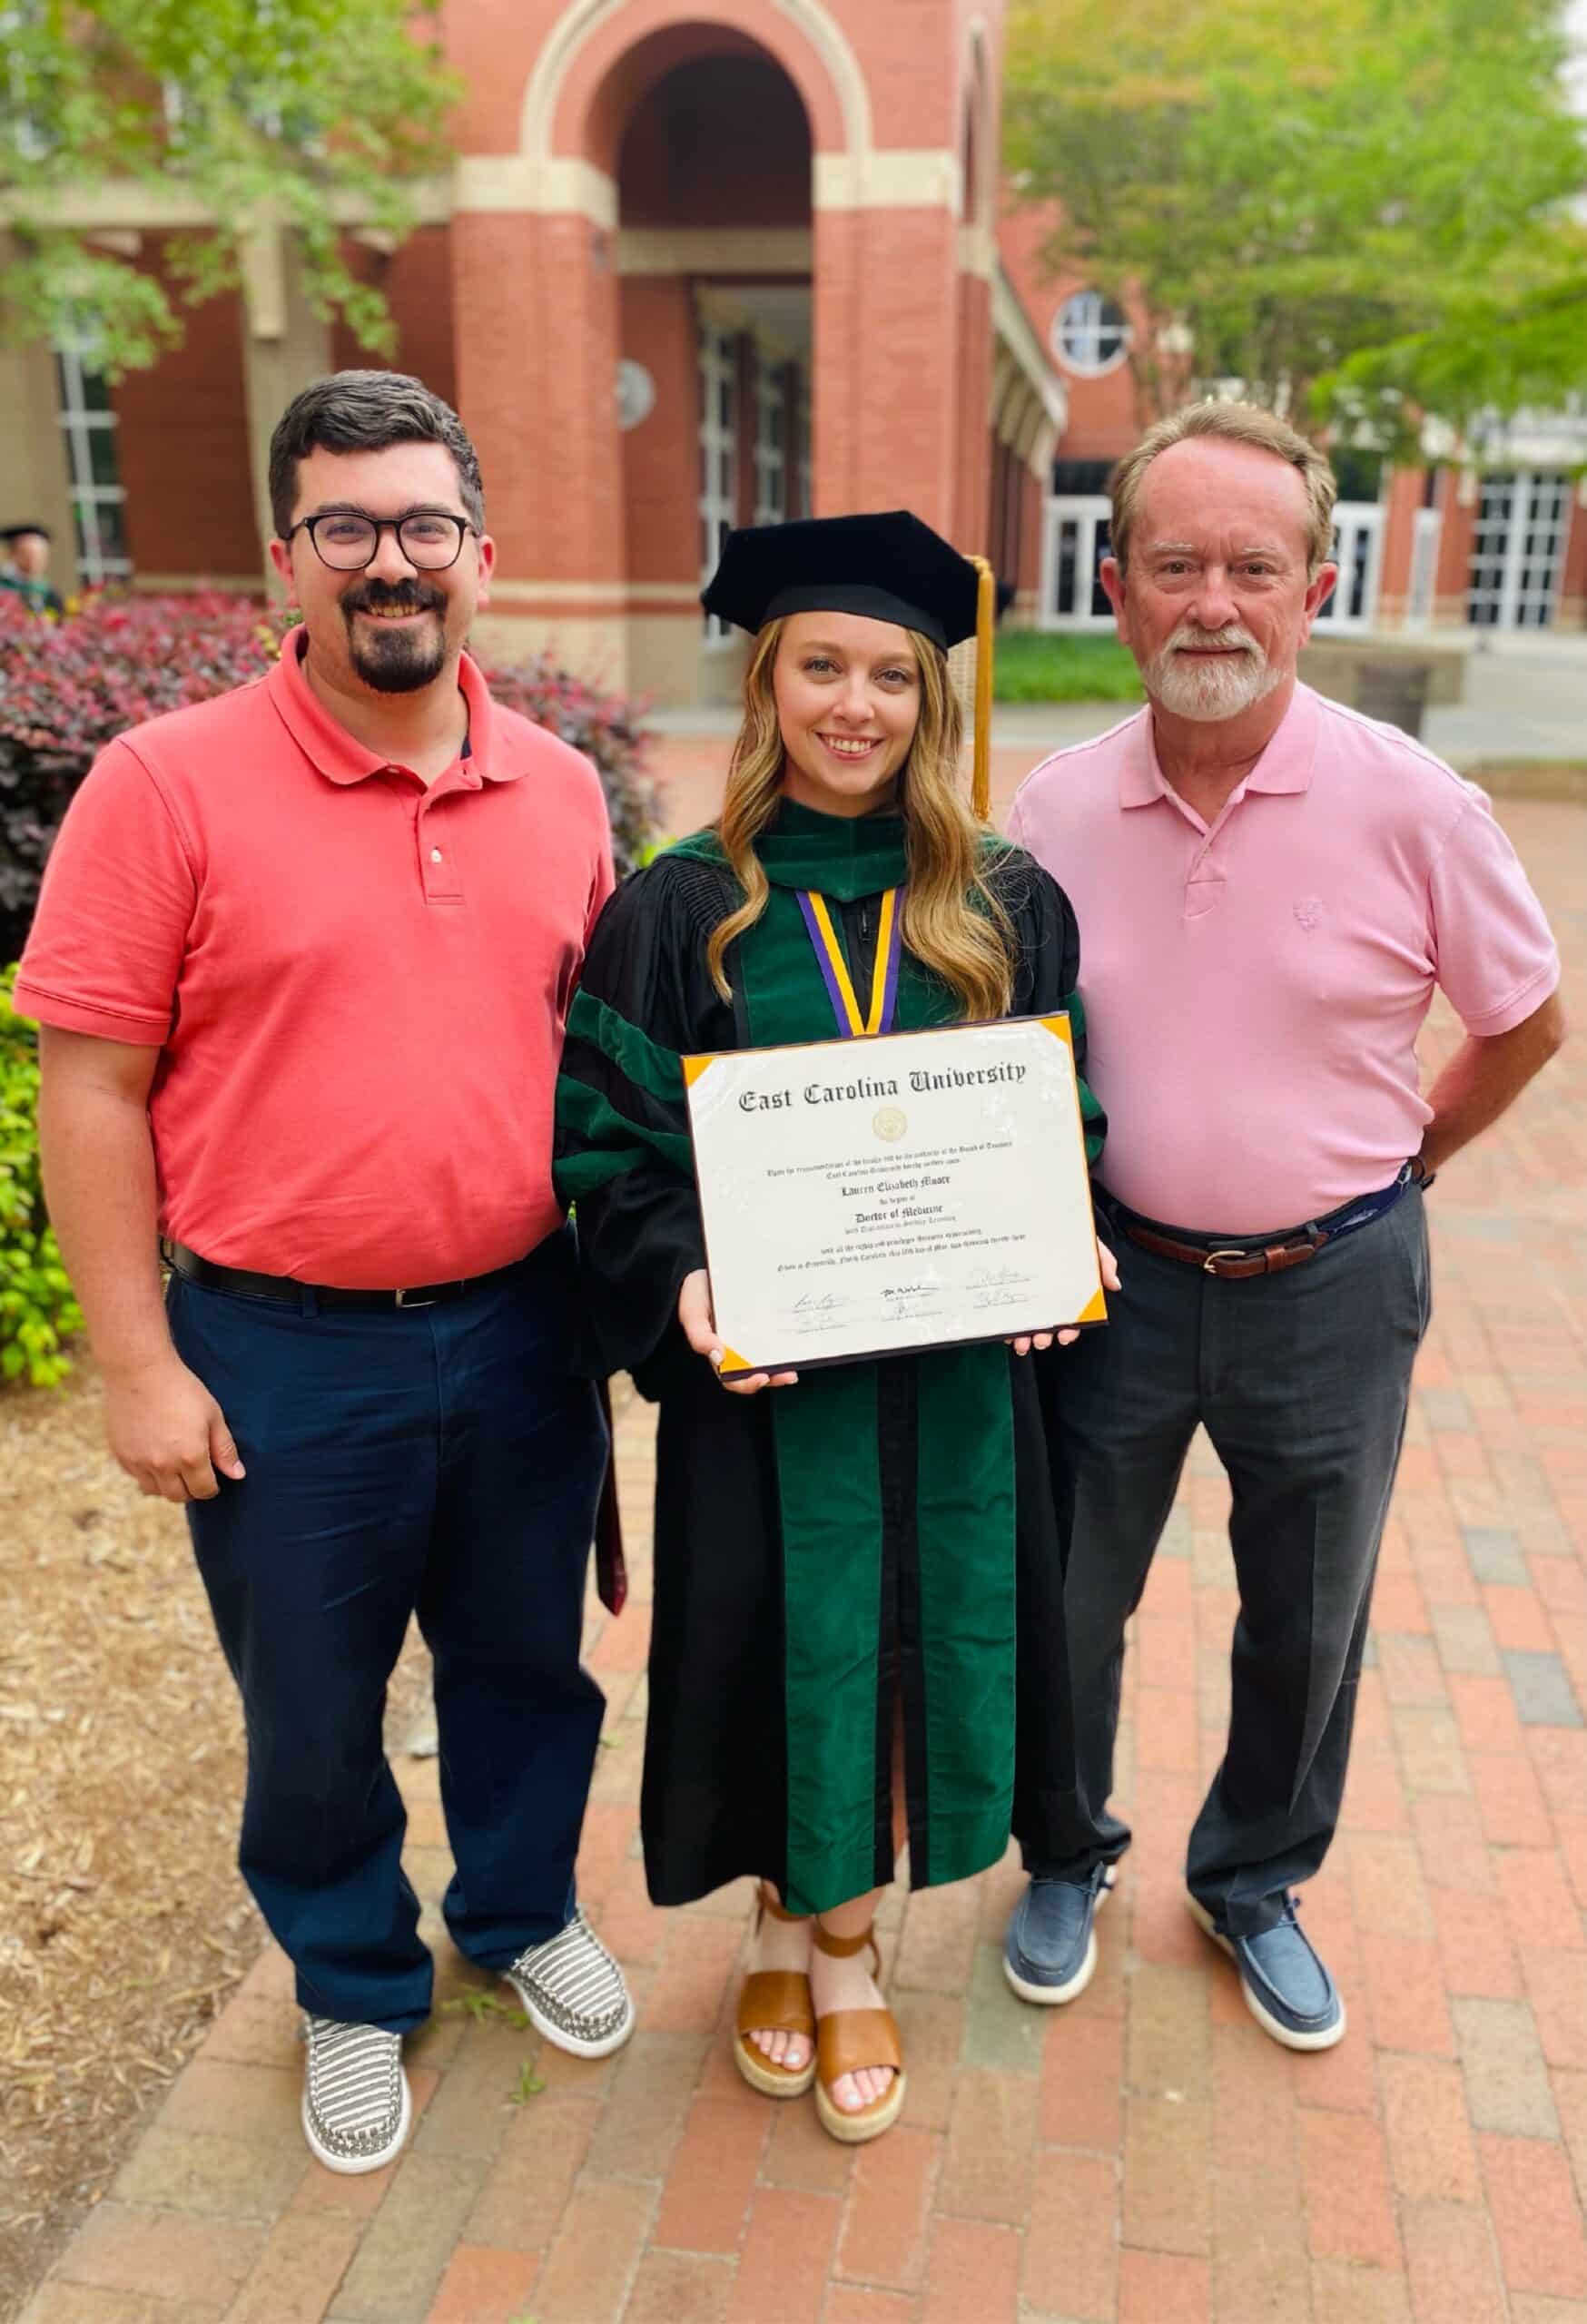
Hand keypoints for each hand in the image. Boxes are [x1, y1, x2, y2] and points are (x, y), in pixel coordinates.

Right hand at [103, 1353, 245, 1502]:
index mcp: (191, 1457)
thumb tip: (237, 1475)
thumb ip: (225, 1449)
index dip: (211, 1486)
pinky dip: (147, 1473)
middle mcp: (163, 1465)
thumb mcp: (213, 1415)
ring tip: (173, 1465)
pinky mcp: (122, 1455)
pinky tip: (154, 1453)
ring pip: (155, 1491)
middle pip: (179, 1496)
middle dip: (190, 1488)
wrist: (140, 1371)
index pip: (203, 1491)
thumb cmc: (182, 1389)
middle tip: (194, 1471)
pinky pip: (137, 1477)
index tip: (212, 1476)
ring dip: (167, 1484)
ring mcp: (139, 1462)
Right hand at [677, 1268, 797, 1395]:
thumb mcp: (692, 1315)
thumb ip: (700, 1337)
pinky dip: (784, 1341)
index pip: (733, 1378)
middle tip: (789, 1375)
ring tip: (795, 1364)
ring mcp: (750, 1336)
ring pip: (768, 1357)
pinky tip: (795, 1340)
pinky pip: (774, 1335)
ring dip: (782, 1365)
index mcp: (719, 1353)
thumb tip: (719, 1357)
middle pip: (756, 1372)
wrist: (702, 1273)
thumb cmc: (694, 1296)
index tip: (761, 1377)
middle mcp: (737, 1349)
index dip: (747, 1383)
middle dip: (774, 1377)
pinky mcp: (760, 1321)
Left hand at [1010, 1238, 1121, 1355]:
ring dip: (1024, 1337)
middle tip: (1041, 1340)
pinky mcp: (1010, 1288)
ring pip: (1026, 1321)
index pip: (1072, 1317)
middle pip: (1047, 1324)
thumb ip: (1104, 1263)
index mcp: (1068, 1292)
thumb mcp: (1091, 1246)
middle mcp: (1048, 1296)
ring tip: (1022, 1342)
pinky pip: (1007, 1310)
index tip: (1065, 1336)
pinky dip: (1006, 1324)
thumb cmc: (1070, 1234)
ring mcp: (1028, 1294)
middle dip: (1044, 1337)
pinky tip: (1006, 1331)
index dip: (1070, 1330)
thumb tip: (1114, 1284)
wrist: (1044, 1215)